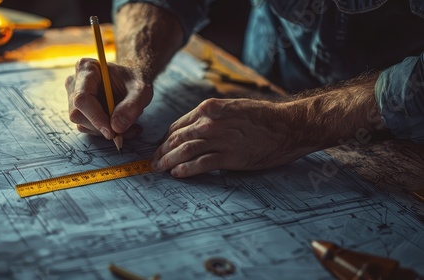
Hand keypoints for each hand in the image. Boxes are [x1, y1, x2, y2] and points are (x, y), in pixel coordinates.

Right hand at [65, 58, 152, 138]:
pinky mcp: (80, 111)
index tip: (112, 131)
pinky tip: (122, 127)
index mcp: (87, 69)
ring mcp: (74, 98)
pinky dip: (106, 131)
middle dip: (102, 126)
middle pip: (78, 114)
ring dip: (106, 131)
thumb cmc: (134, 80)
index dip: (96, 117)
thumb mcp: (141, 90)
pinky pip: (88, 128)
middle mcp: (75, 83)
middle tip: (125, 130)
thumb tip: (116, 127)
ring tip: (129, 126)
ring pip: (82, 124)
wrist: (132, 82)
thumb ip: (132, 106)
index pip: (82, 98)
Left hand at [151, 98, 314, 177]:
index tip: (160, 147)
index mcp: (209, 108)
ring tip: (159, 169)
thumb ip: (211, 117)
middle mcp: (210, 122)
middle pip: (177, 138)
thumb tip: (194, 130)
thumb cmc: (261, 117)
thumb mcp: (232, 108)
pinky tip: (178, 174)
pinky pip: (201, 164)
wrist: (287, 125)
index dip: (165, 138)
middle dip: (161, 151)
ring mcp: (219, 139)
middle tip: (153, 162)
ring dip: (168, 161)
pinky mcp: (229, 156)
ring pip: (184, 150)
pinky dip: (186, 169)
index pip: (178, 125)